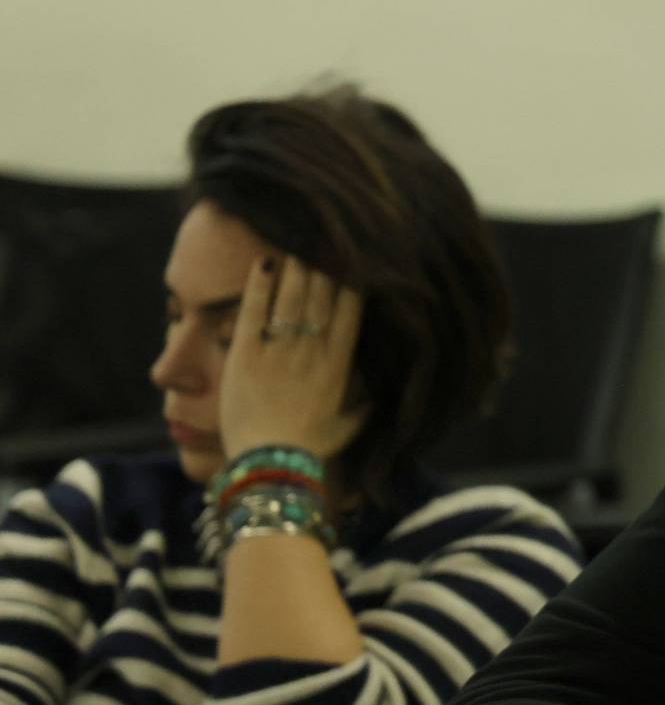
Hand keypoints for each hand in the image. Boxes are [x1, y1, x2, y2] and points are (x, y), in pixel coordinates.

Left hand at [219, 255, 366, 463]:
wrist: (270, 464)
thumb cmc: (309, 450)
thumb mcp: (346, 430)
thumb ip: (364, 410)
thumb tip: (380, 399)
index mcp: (338, 368)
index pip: (350, 315)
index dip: (352, 286)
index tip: (353, 263)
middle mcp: (312, 352)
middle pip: (322, 299)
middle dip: (324, 267)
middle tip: (323, 240)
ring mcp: (279, 352)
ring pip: (291, 298)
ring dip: (295, 268)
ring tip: (295, 242)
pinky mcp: (245, 355)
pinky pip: (253, 311)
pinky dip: (258, 285)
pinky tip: (262, 262)